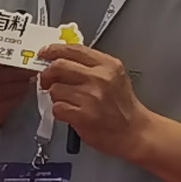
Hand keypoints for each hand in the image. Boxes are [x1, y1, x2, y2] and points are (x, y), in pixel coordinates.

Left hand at [34, 40, 153, 159]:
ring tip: (68, 101)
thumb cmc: (124, 107)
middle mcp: (99, 78)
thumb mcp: (115, 76)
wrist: (135, 132)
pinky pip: (57, 108)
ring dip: (56, 96)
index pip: (74, 49)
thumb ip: (92, 66)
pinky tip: (70, 113)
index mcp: (108, 65)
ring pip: (55, 89)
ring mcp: (90, 97)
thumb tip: (63, 59)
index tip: (45, 52)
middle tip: (46, 80)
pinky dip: (60, 111)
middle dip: (47, 74)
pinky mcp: (83, 115)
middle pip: (59, 66)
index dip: (54, 50)